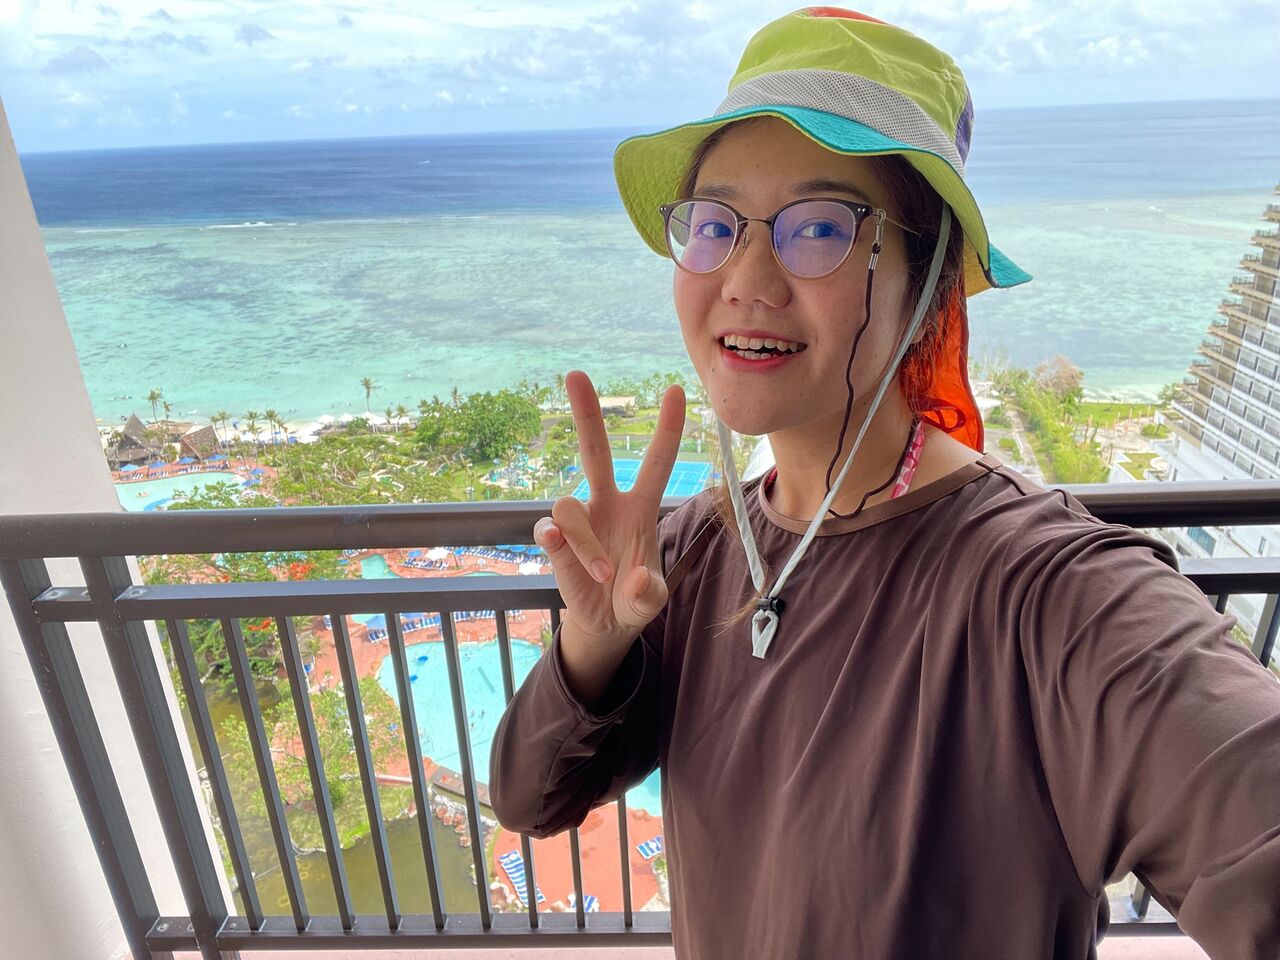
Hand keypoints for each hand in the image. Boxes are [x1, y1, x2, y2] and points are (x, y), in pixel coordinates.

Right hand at [534, 370, 685, 648]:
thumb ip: (649, 593)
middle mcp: (607, 505)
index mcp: (640, 509)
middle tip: (575, 374)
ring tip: (602, 574)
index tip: (675, 390)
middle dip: (586, 413)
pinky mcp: (554, 541)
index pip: (656, 462)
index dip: (668, 428)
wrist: (605, 624)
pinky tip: (560, 552)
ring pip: (570, 508)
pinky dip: (559, 545)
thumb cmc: (633, 600)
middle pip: (595, 451)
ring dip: (585, 543)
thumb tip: (634, 578)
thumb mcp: (651, 602)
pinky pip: (550, 531)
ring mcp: (578, 521)